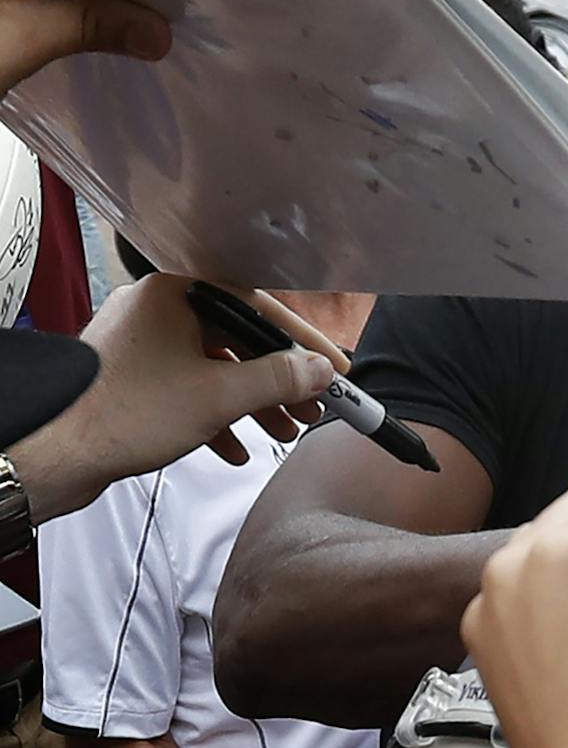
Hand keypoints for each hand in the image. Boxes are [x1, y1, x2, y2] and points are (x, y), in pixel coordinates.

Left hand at [11, 276, 349, 522]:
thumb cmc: (123, 414)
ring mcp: (142, 345)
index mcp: (176, 295)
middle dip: (279, 382)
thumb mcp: (219, 397)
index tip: (333, 369)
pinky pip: (187, 388)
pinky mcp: (132, 378)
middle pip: (238, 341)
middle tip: (313, 408)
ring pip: (214, 368)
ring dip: (252, 404)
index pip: (258, 309)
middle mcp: (157, 311)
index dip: (302, 344)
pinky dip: (216, 416)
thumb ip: (277, 379)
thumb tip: (317, 370)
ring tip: (281, 434)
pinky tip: (234, 449)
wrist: (55, 452)